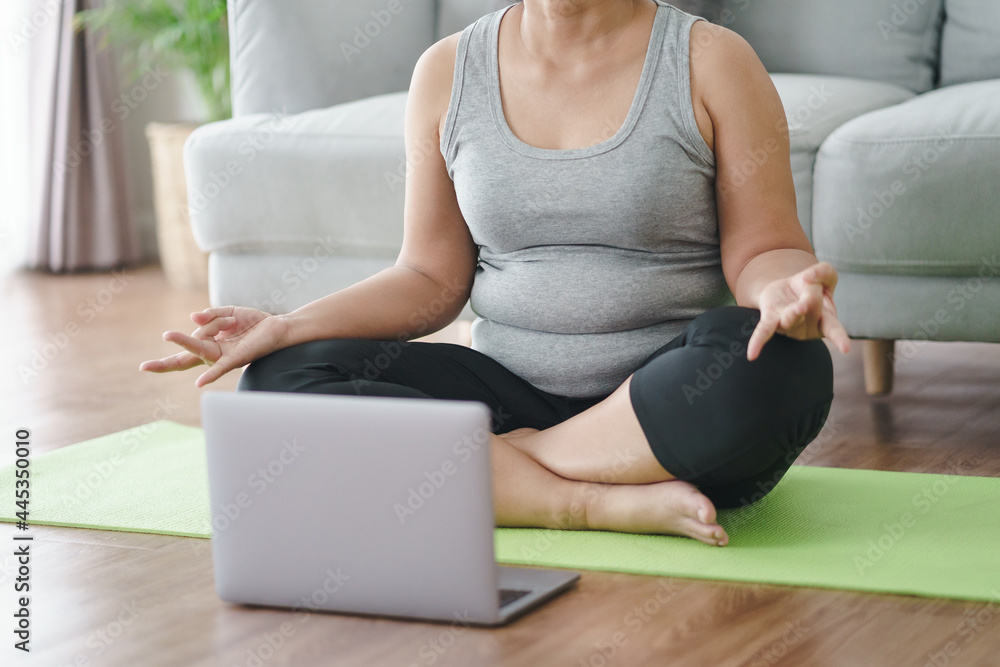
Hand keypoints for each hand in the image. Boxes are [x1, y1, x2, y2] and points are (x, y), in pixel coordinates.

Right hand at [139, 306, 286, 386]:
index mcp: (210, 343)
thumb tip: (193, 319)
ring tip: (168, 334)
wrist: (277, 327)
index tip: (143, 368)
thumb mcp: (228, 312)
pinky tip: (199, 383)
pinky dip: (210, 374)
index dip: (165, 360)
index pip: (184, 352)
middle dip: (165, 363)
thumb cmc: (252, 323)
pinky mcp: (237, 359)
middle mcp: (214, 353)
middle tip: (144, 367)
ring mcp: (224, 357)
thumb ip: (210, 315)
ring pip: (200, 349)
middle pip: (186, 354)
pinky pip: (221, 368)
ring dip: (185, 341)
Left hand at [746, 261, 851, 360]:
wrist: (785, 287)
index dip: (840, 338)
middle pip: (813, 307)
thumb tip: (808, 276)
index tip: (845, 348)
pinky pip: (764, 331)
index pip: (834, 329)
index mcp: (826, 319)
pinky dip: (758, 341)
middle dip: (812, 295)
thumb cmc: (811, 286)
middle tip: (810, 282)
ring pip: (792, 318)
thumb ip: (825, 271)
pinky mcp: (770, 319)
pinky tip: (752, 355)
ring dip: (795, 312)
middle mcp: (808, 326)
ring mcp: (788, 325)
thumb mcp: (825, 275)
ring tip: (799, 307)